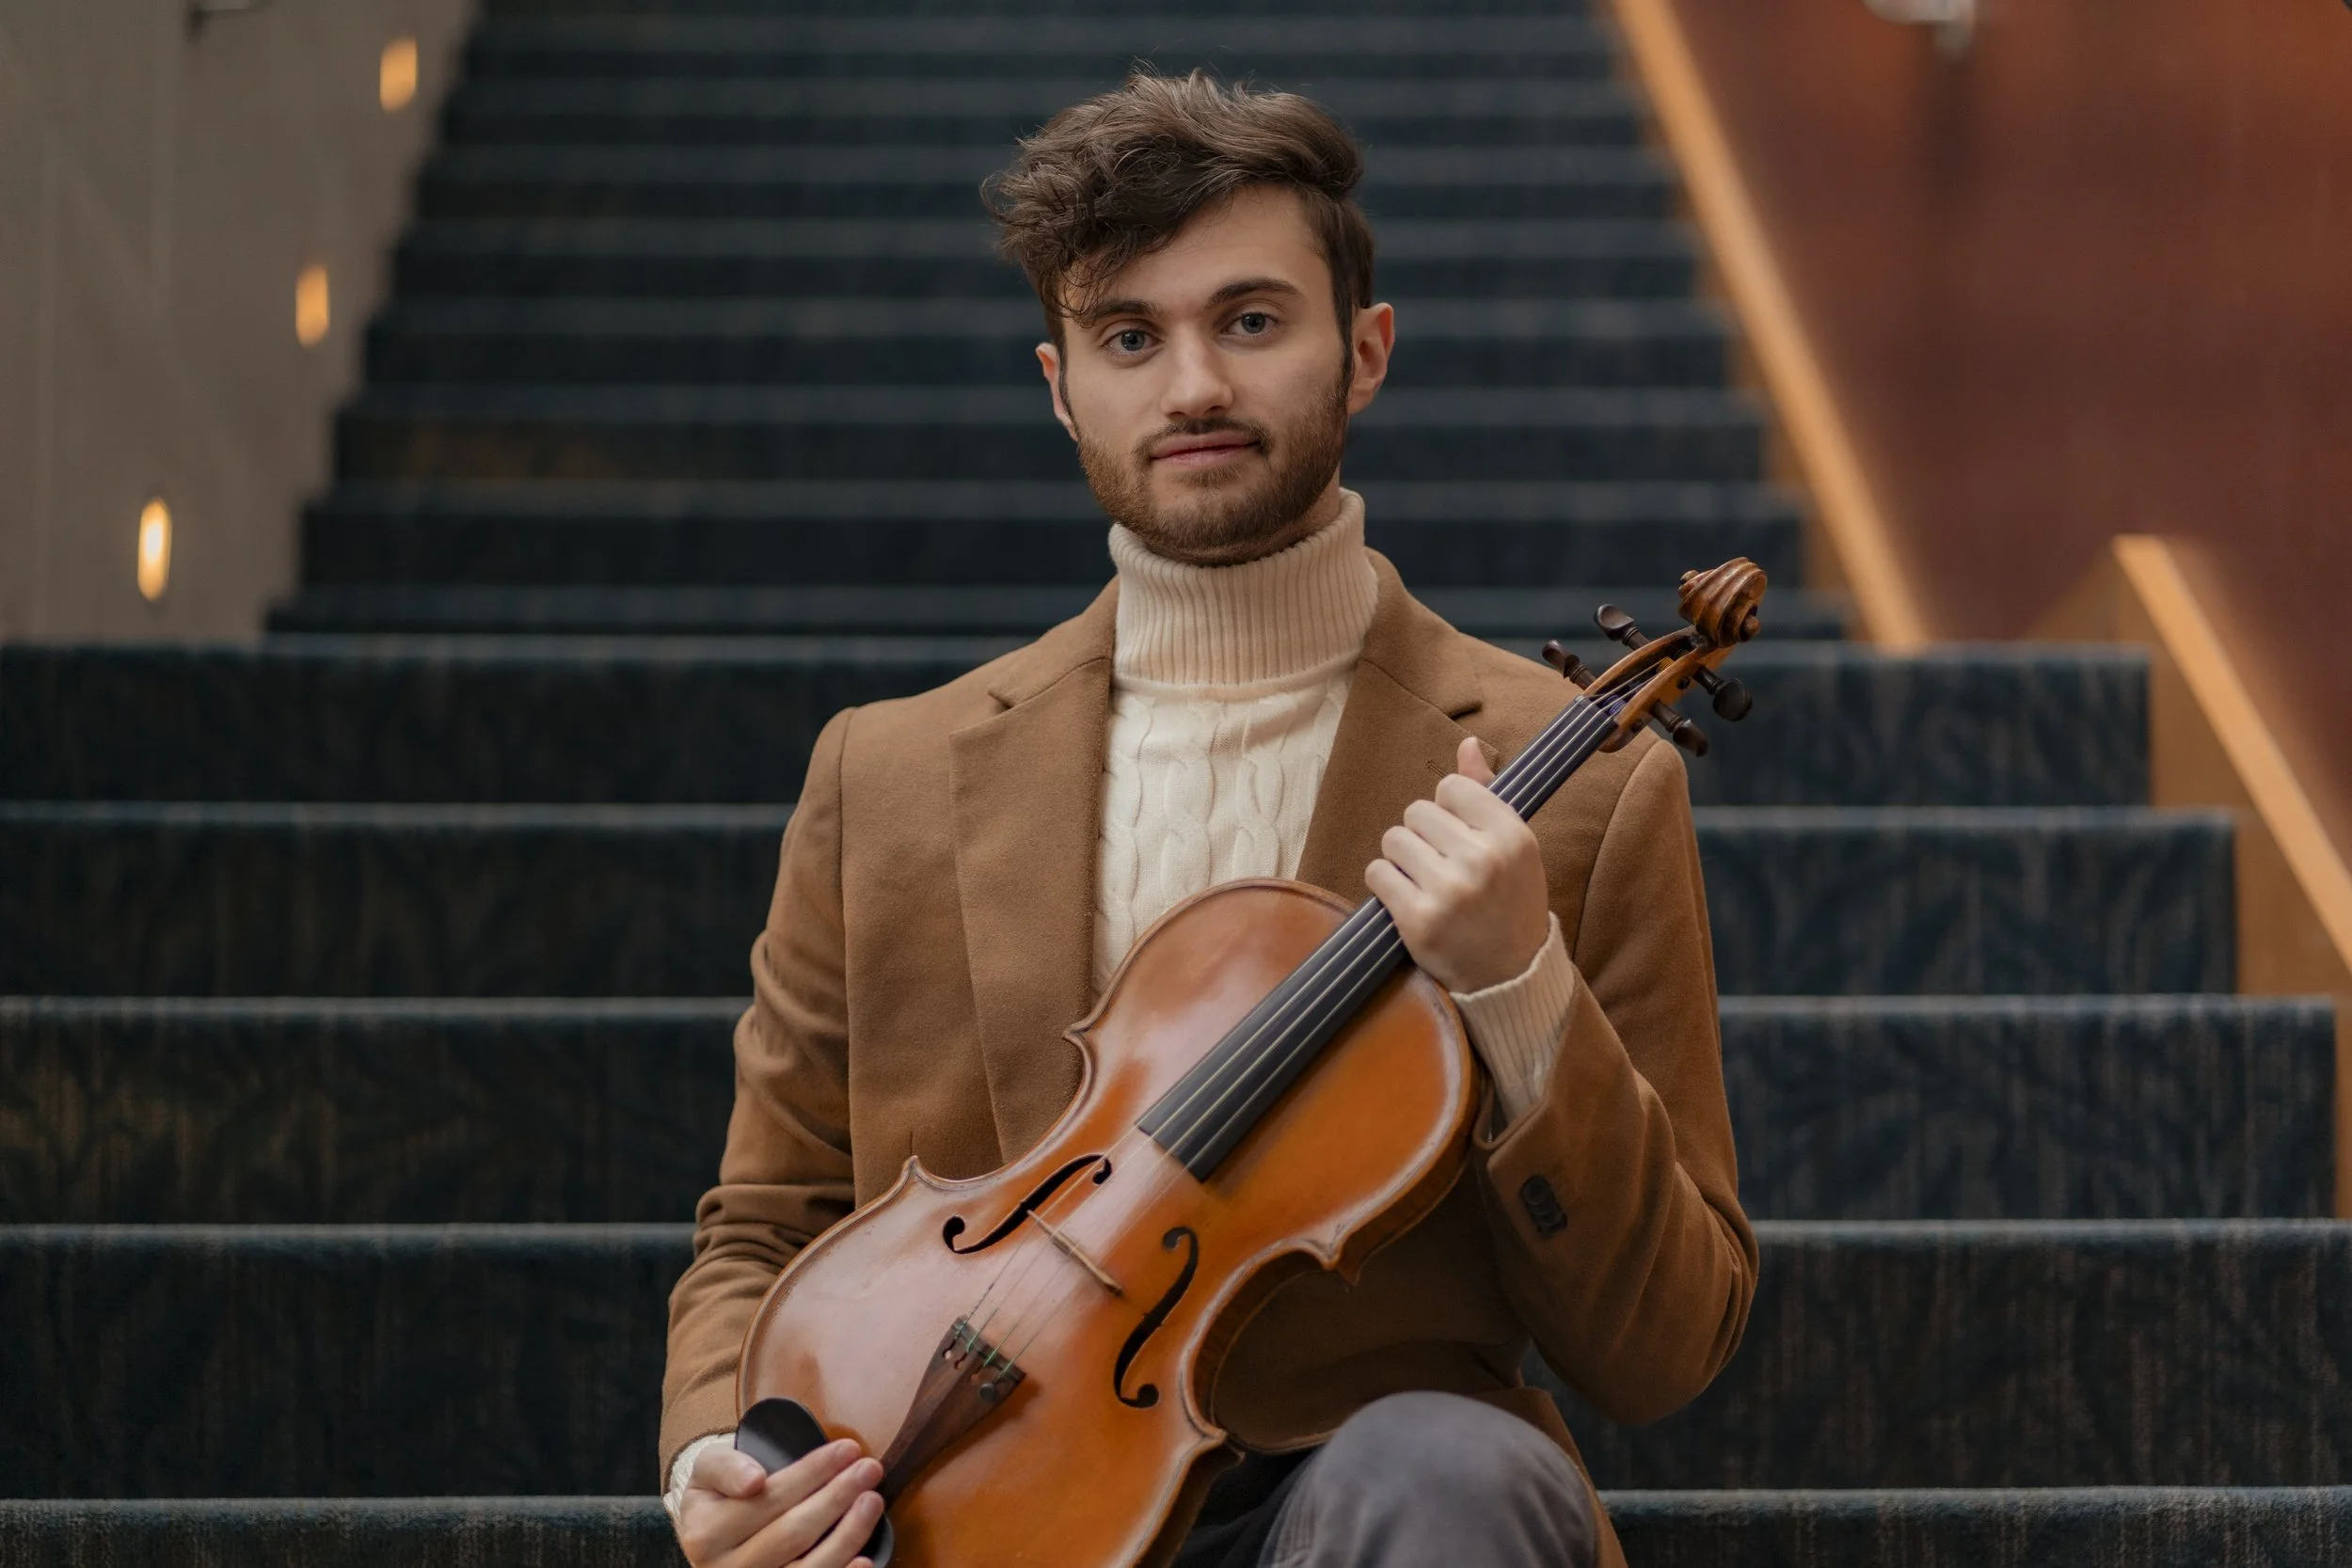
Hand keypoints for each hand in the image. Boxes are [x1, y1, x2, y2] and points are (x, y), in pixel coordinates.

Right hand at [675, 1437, 883, 1567]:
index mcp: (707, 1533)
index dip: (813, 1472)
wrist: (706, 1543)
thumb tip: (754, 1480)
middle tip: (870, 1469)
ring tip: (873, 1502)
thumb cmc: (716, 1499)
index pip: (771, 1497)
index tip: (848, 1449)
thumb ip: (726, 1468)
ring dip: (848, 1535)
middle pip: (793, 1532)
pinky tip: (864, 1561)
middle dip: (837, 1497)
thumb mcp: (707, 1472)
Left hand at [1365, 736, 1551, 994]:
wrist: (1510, 974)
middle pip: (1417, 811)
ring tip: (1424, 880)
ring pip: (1393, 839)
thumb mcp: (1513, 847)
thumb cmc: (1509, 901)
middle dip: (1422, 834)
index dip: (1449, 809)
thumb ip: (1486, 793)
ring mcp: (1449, 891)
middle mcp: (1483, 859)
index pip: (1452, 788)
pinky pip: (1377, 873)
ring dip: (1401, 857)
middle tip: (1441, 863)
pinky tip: (1407, 897)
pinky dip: (1385, 883)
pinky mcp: (1419, 919)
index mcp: (1512, 836)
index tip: (1458, 835)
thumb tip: (1467, 743)